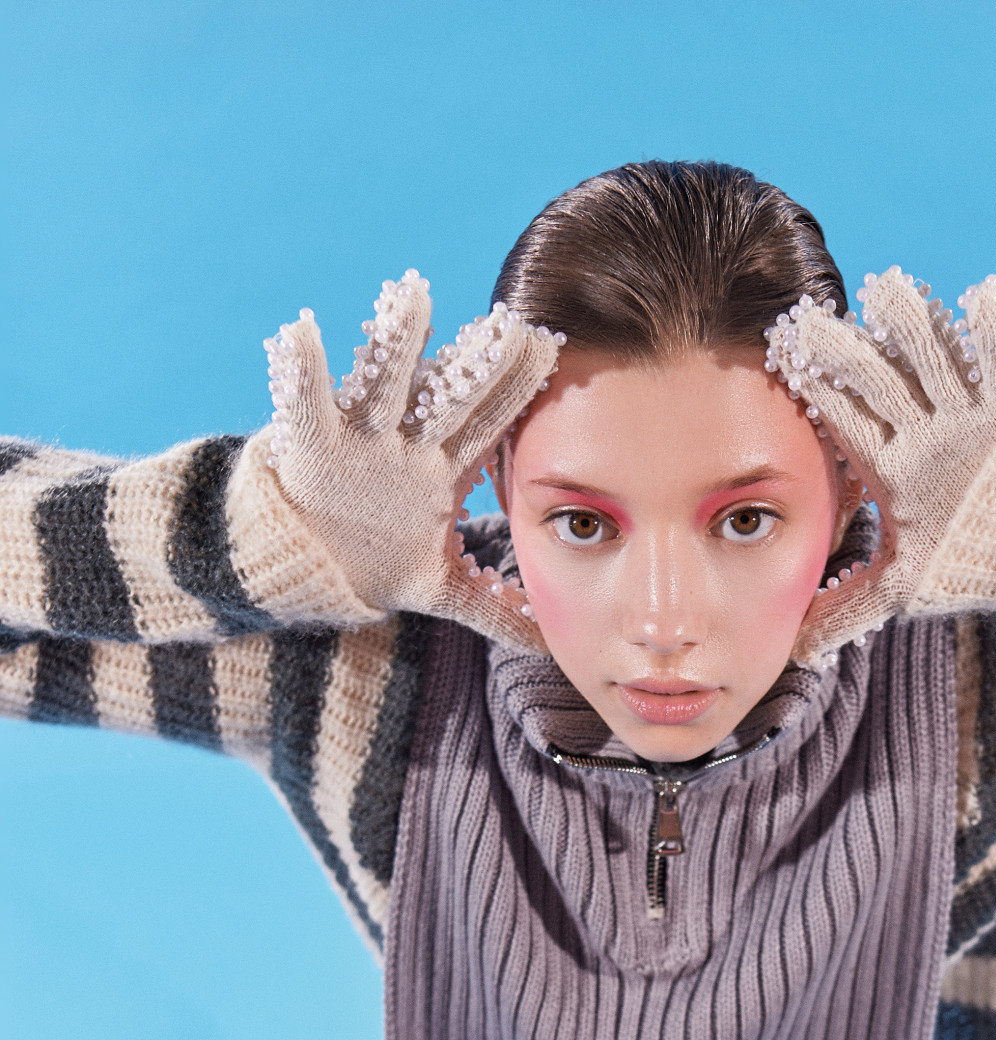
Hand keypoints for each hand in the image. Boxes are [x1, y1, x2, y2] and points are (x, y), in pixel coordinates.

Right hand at [262, 271, 560, 644]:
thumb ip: (494, 610)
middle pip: (447, 395)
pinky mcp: (309, 444)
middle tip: (506, 320)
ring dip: (396, 341)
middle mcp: (405, 443)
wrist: (305, 563)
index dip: (516, 388)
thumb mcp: (440, 589)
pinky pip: (303, 401)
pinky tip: (298, 332)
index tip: (550, 346)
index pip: (489, 423)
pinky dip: (299, 370)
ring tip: (411, 292)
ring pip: (382, 382)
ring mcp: (359, 438)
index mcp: (442, 468)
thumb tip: (548, 643)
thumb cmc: (377, 563)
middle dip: (474, 360)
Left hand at [769, 269, 995, 661]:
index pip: (845, 418)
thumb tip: (797, 651)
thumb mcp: (907, 587)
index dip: (817, 392)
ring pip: (934, 354)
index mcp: (891, 461)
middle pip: (878, 378)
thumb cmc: (977, 560)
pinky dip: (995, 330)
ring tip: (888, 287)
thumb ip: (850, 608)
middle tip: (811, 319)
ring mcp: (969, 405)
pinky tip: (978, 299)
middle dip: (848, 350)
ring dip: (914, 322)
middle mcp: (923, 425)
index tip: (782, 362)